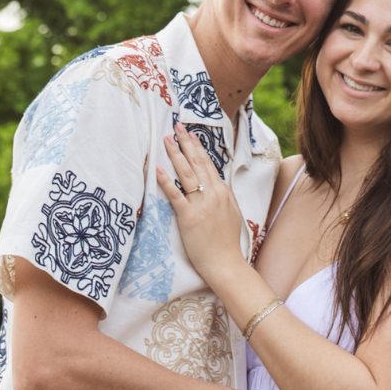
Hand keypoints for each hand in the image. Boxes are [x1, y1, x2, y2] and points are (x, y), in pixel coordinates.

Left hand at [157, 124, 245, 281]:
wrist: (226, 263)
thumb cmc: (227, 242)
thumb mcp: (232, 213)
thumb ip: (223, 196)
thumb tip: (215, 183)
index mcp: (223, 191)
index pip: (208, 164)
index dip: (198, 148)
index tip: (190, 134)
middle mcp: (213, 194)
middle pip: (197, 163)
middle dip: (185, 143)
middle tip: (175, 127)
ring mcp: (201, 204)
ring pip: (186, 173)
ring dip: (175, 154)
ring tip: (166, 140)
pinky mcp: (189, 217)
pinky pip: (175, 195)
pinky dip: (166, 181)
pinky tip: (158, 169)